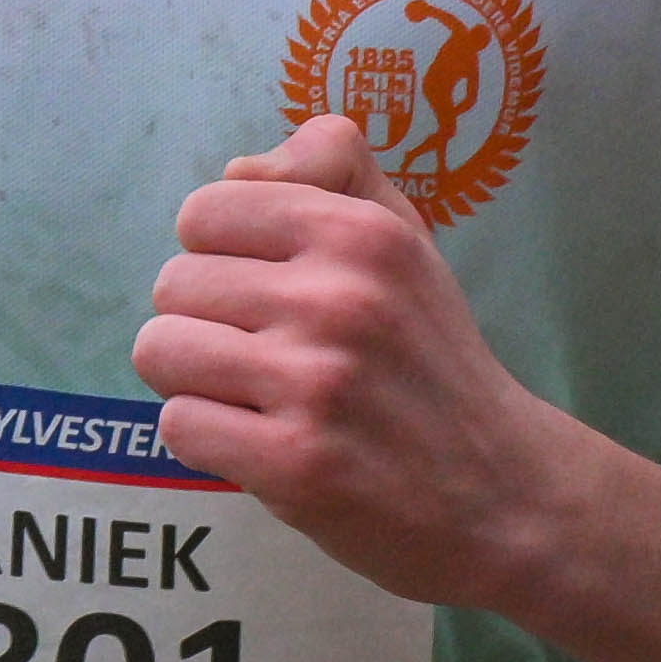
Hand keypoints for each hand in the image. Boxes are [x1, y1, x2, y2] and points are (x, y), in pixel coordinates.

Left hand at [132, 114, 606, 613]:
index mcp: (361, 233)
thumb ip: (331, 171)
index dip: (219, 255)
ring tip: (255, 398)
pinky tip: (263, 444)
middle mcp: (338, 298)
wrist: (500, 493)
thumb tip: (237, 168)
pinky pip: (178, 424)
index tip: (264, 292)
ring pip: (160, 350)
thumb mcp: (405, 240)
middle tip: (266, 357)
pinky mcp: (293, 463)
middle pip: (173, 285)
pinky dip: (208, 439)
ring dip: (194, 381)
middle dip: (205, 323)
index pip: (204, 212)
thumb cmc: (432, 359)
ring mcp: (315, 383)